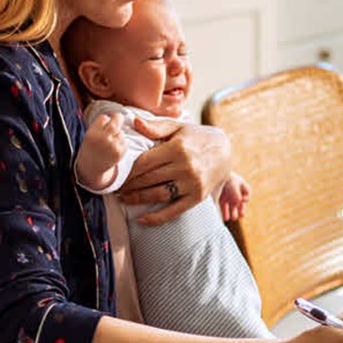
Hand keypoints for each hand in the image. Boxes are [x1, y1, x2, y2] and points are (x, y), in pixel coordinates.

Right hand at [75, 113, 125, 190]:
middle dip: (118, 118)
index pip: (104, 118)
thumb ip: (101, 125)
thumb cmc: (92, 148)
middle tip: (118, 118)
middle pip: (116, 120)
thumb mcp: (90, 135)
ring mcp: (112, 146)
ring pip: (121, 132)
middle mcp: (102, 138)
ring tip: (109, 144)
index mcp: (92, 133)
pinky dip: (121, 144)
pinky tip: (113, 150)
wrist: (92, 169)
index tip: (103, 125)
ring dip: (118, 135)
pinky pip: (125, 142)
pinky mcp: (119, 152)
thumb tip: (119, 116)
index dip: (105, 120)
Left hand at [116, 118, 231, 225]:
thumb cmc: (197, 137)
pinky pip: (173, 211)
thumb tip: (134, 122)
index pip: (144, 163)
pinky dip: (156, 218)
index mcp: (177, 148)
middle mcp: (184, 167)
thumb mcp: (179, 128)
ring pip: (157, 195)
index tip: (117, 175)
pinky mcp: (197, 197)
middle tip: (116, 189)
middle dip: (128, 185)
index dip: (127, 171)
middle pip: (148, 179)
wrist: (226, 150)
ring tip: (124, 199)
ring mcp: (192, 184)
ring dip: (137, 199)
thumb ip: (156, 127)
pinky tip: (141, 219)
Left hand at [219, 173, 249, 220]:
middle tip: (241, 215)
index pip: (246, 192)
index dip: (246, 198)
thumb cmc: (225, 180)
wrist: (212, 176)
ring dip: (233, 212)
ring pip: (231, 205)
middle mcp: (233, 189)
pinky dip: (225, 212)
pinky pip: (223, 206)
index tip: (243, 200)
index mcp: (239, 183)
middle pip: (239, 200)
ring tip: (234, 218)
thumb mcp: (234, 189)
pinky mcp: (219, 197)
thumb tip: (237, 207)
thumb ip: (238, 198)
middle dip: (240, 208)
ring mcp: (226, 193)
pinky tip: (226, 218)